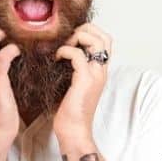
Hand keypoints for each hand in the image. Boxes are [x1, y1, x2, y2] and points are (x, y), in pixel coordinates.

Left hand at [52, 23, 112, 145]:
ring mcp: (95, 74)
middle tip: (67, 39)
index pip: (105, 40)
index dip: (89, 32)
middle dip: (85, 29)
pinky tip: (55, 59)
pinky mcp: (84, 80)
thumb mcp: (72, 84)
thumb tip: (59, 53)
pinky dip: (64, 51)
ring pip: (95, 40)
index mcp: (100, 70)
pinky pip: (76, 54)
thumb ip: (72, 69)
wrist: (73, 131)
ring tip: (62, 47)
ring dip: (76, 37)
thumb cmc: (69, 111)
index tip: (69, 38)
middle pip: (104, 36)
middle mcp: (101, 70)